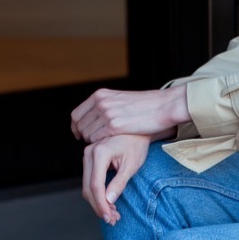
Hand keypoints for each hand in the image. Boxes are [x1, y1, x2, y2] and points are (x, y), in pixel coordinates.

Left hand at [71, 87, 189, 143]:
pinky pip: (96, 139)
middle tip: (92, 143)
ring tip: (103, 143)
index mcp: (101, 95)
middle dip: (83, 136)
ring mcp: (106, 113)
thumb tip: (95, 114)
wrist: (162, 106)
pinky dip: (99, 144)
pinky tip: (108, 144)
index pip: (76, 114)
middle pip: (80, 125)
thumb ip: (106, 105)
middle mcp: (101, 102)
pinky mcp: (114, 125)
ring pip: (87, 134)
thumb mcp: (121, 99)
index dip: (76, 127)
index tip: (79, 135)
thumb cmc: (145, 106)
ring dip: (92, 141)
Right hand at [82, 134, 150, 224]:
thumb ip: (119, 184)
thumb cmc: (137, 145)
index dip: (101, 204)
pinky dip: (97, 194)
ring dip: (98, 202)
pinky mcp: (90, 159)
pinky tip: (109, 203)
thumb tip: (108, 201)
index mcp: (99, 153)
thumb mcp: (131, 166)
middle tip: (112, 219)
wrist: (136, 131)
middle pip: (87, 188)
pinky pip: (89, 180)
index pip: (95, 185)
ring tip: (113, 213)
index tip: (109, 217)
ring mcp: (87, 155)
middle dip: (99, 206)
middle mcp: (89, 153)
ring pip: (86, 186)